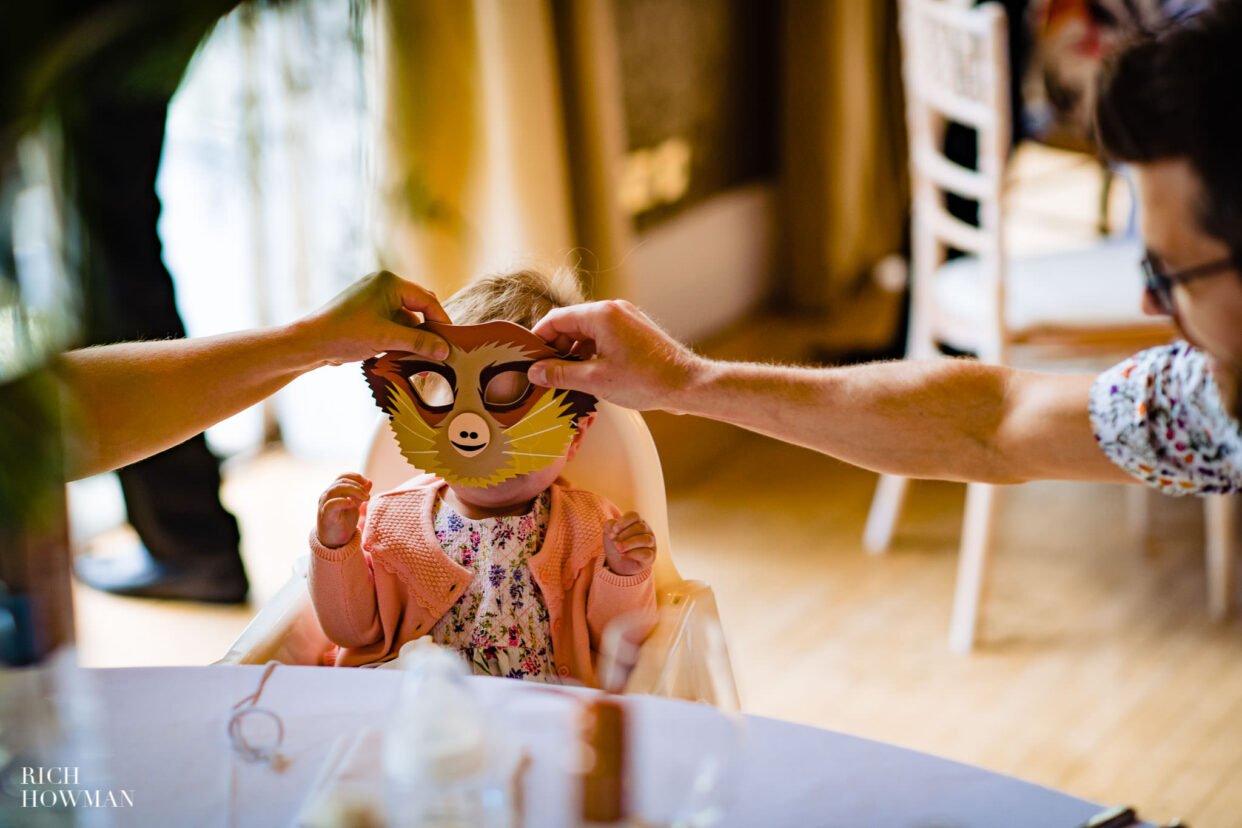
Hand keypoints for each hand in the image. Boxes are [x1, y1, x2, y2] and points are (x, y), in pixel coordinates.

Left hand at [296, 270, 451, 364]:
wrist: (309, 343)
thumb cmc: (345, 334)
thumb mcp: (386, 339)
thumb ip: (418, 342)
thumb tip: (445, 349)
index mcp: (390, 282)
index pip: (427, 300)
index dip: (441, 321)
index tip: (452, 341)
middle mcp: (383, 285)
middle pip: (418, 306)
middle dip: (428, 329)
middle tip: (440, 349)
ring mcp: (374, 298)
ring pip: (406, 318)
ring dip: (412, 336)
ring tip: (420, 356)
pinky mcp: (367, 312)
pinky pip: (392, 323)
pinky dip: (399, 338)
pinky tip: (400, 354)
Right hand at [317, 473, 371, 548]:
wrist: (335, 542)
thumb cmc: (343, 522)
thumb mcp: (354, 506)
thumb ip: (360, 494)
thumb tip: (369, 482)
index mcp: (334, 492)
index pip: (343, 477)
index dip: (355, 477)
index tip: (367, 483)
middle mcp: (327, 496)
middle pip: (341, 482)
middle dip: (358, 486)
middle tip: (368, 496)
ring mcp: (324, 505)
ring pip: (335, 489)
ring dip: (353, 491)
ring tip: (365, 499)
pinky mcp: (325, 516)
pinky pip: (330, 504)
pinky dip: (342, 501)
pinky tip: (352, 504)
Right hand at [528, 300, 703, 411]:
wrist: (687, 385)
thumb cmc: (646, 380)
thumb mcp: (595, 380)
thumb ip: (561, 373)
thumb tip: (535, 371)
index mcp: (601, 315)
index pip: (556, 319)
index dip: (538, 339)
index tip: (528, 359)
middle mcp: (613, 310)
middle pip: (571, 323)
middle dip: (556, 348)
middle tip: (545, 373)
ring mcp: (626, 319)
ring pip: (587, 331)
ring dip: (573, 352)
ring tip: (566, 378)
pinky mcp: (635, 331)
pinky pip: (603, 336)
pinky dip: (590, 352)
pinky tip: (588, 374)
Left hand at [603, 511, 655, 575]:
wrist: (618, 562)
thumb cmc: (616, 543)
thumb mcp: (609, 533)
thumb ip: (610, 525)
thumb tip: (613, 524)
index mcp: (637, 521)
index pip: (634, 516)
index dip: (623, 522)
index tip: (613, 531)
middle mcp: (646, 530)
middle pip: (640, 527)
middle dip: (625, 535)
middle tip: (615, 542)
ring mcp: (650, 543)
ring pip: (646, 540)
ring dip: (630, 544)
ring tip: (619, 549)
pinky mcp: (651, 556)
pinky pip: (646, 553)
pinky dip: (634, 554)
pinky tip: (625, 555)